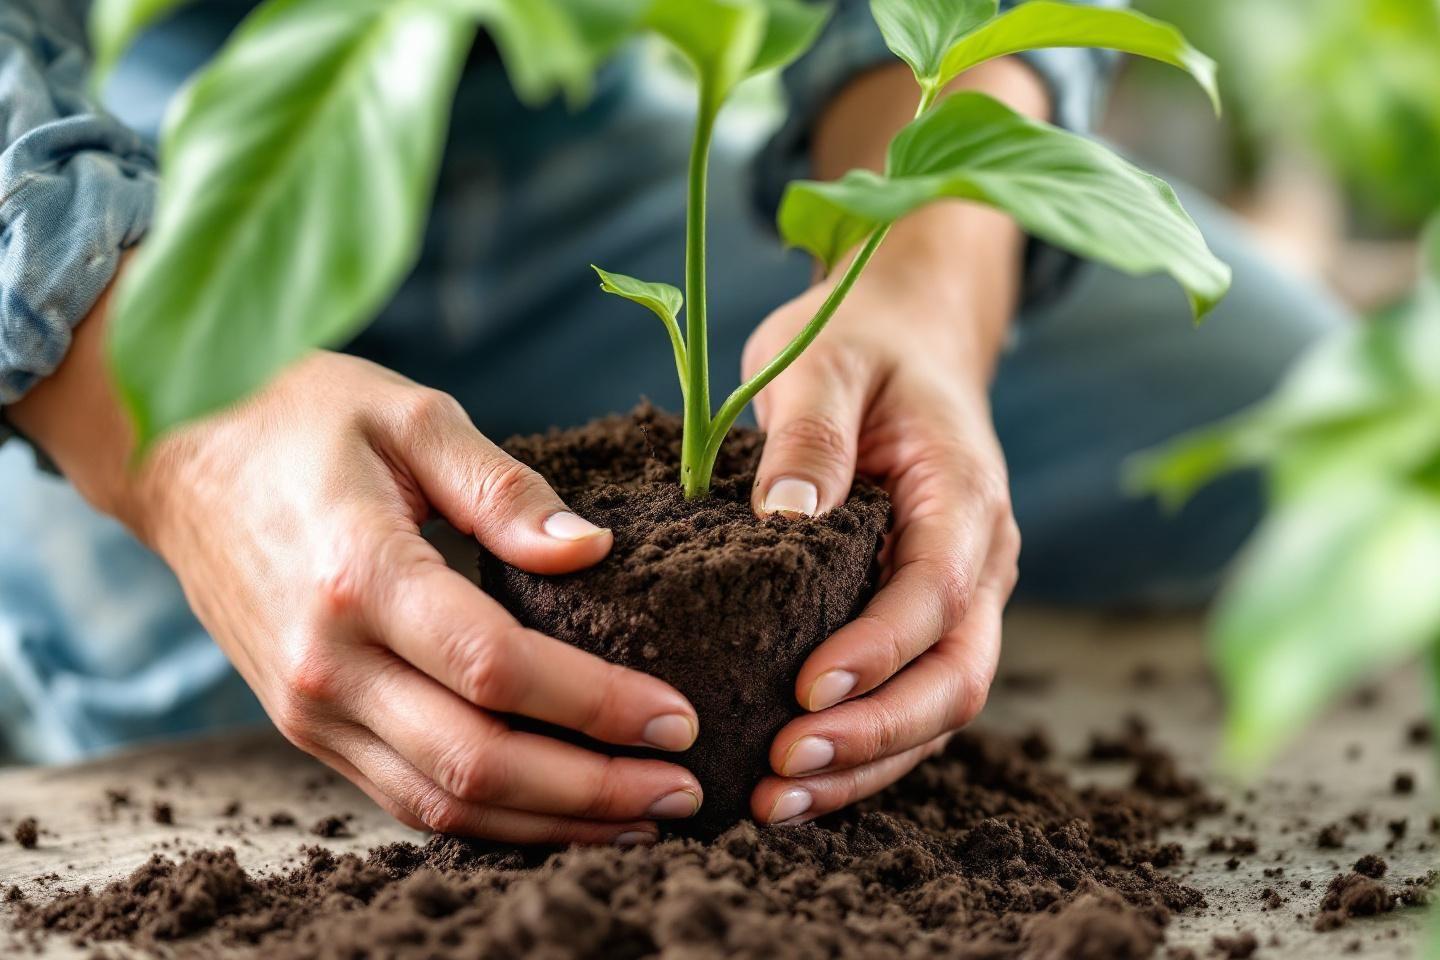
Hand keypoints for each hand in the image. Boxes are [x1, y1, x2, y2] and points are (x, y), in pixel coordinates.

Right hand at [15, 306, 702, 844]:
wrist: (175, 454)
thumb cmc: (299, 418)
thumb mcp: (411, 416)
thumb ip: (503, 488)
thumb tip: (591, 549)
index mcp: (360, 575)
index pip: (498, 669)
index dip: (597, 705)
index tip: (677, 716)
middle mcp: (326, 662)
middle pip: (477, 762)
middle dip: (593, 788)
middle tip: (684, 788)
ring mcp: (307, 707)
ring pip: (442, 802)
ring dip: (550, 822)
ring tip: (640, 816)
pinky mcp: (305, 725)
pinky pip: (404, 797)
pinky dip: (488, 820)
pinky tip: (555, 811)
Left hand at [744, 258, 1020, 825]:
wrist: (908, 335)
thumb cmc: (862, 344)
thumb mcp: (825, 362)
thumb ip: (811, 433)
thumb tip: (785, 516)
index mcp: (964, 496)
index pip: (936, 594)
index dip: (879, 652)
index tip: (806, 692)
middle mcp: (979, 558)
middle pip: (955, 675)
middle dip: (876, 734)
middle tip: (783, 770)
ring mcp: (959, 594)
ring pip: (937, 705)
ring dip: (867, 762)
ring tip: (778, 803)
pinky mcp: (924, 615)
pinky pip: (908, 696)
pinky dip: (863, 746)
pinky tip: (796, 780)